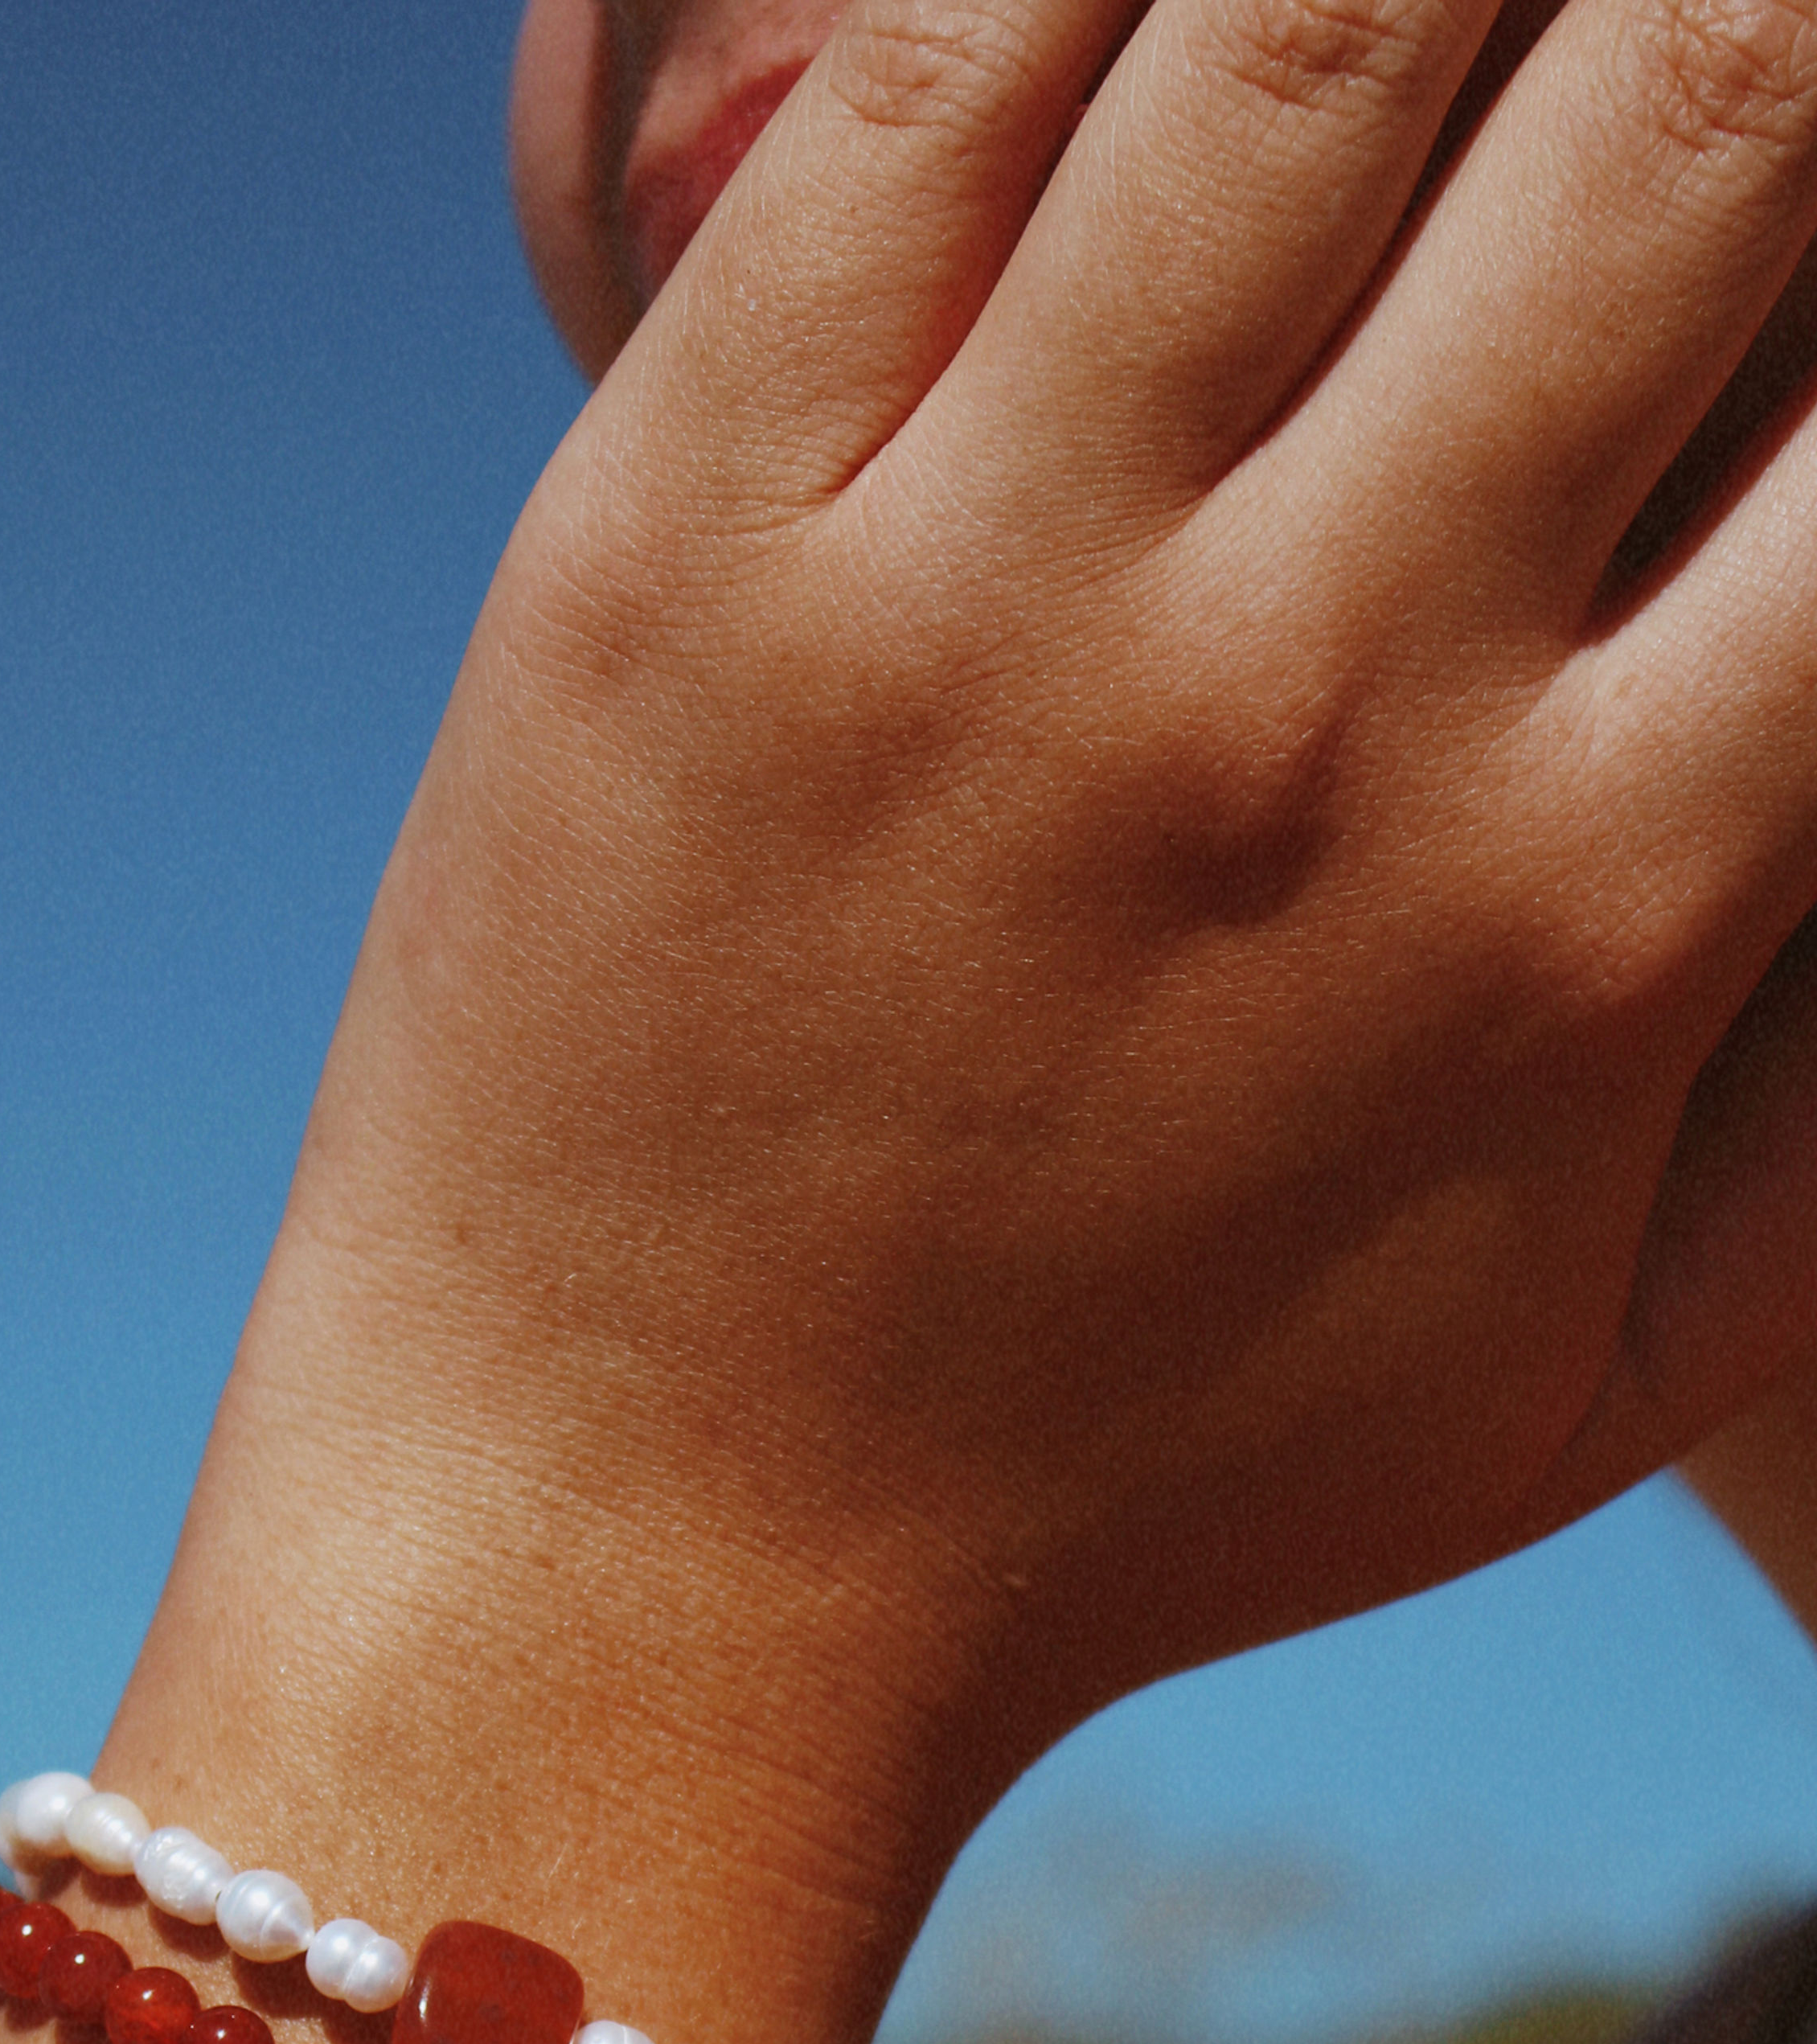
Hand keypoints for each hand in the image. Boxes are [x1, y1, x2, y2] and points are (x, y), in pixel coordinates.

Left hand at [264, 0, 1816, 1851]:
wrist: (631, 1594)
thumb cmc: (1124, 1497)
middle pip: (1698, 80)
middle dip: (1730, 7)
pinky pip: (923, 67)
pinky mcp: (675, 535)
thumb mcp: (1566, 1386)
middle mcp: (1318, 709)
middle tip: (1675, 54)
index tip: (1788, 199)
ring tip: (1463, 2)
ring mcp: (977, 603)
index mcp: (1592, 910)